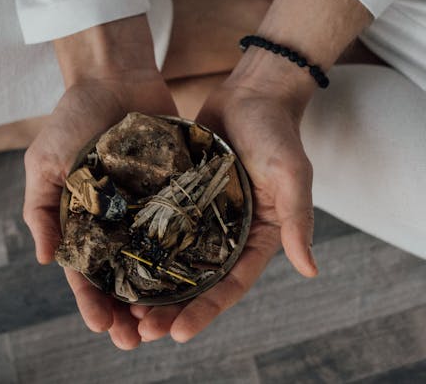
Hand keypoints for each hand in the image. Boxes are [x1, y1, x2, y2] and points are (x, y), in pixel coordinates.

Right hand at [22, 17, 177, 349]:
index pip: (85, 272)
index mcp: (81, 221)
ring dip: (158, 296)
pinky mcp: (173, 192)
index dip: (91, 302)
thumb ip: (42, 209)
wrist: (114, 77)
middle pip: (122, 277)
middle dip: (128, 311)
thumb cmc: (72, 118)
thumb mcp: (44, 162)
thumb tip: (46, 261)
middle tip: (138, 341)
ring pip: (154, 263)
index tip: (103, 327)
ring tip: (168, 324)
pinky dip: (186, 255)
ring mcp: (145, 209)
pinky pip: (181, 227)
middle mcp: (115, 222)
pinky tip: (198, 279)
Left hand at [133, 66, 318, 342]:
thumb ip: (298, 220)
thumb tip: (310, 270)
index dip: (206, 311)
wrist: (252, 92)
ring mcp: (200, 216)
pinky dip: (139, 245)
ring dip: (151, 285)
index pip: (230, 285)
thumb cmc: (277, 133)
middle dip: (171, 308)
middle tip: (140, 329)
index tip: (178, 333)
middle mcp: (226, 234)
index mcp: (256, 238)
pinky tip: (114, 260)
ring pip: (172, 260)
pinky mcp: (178, 195)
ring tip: (123, 307)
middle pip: (196, 281)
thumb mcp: (292, 176)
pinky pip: (157, 225)